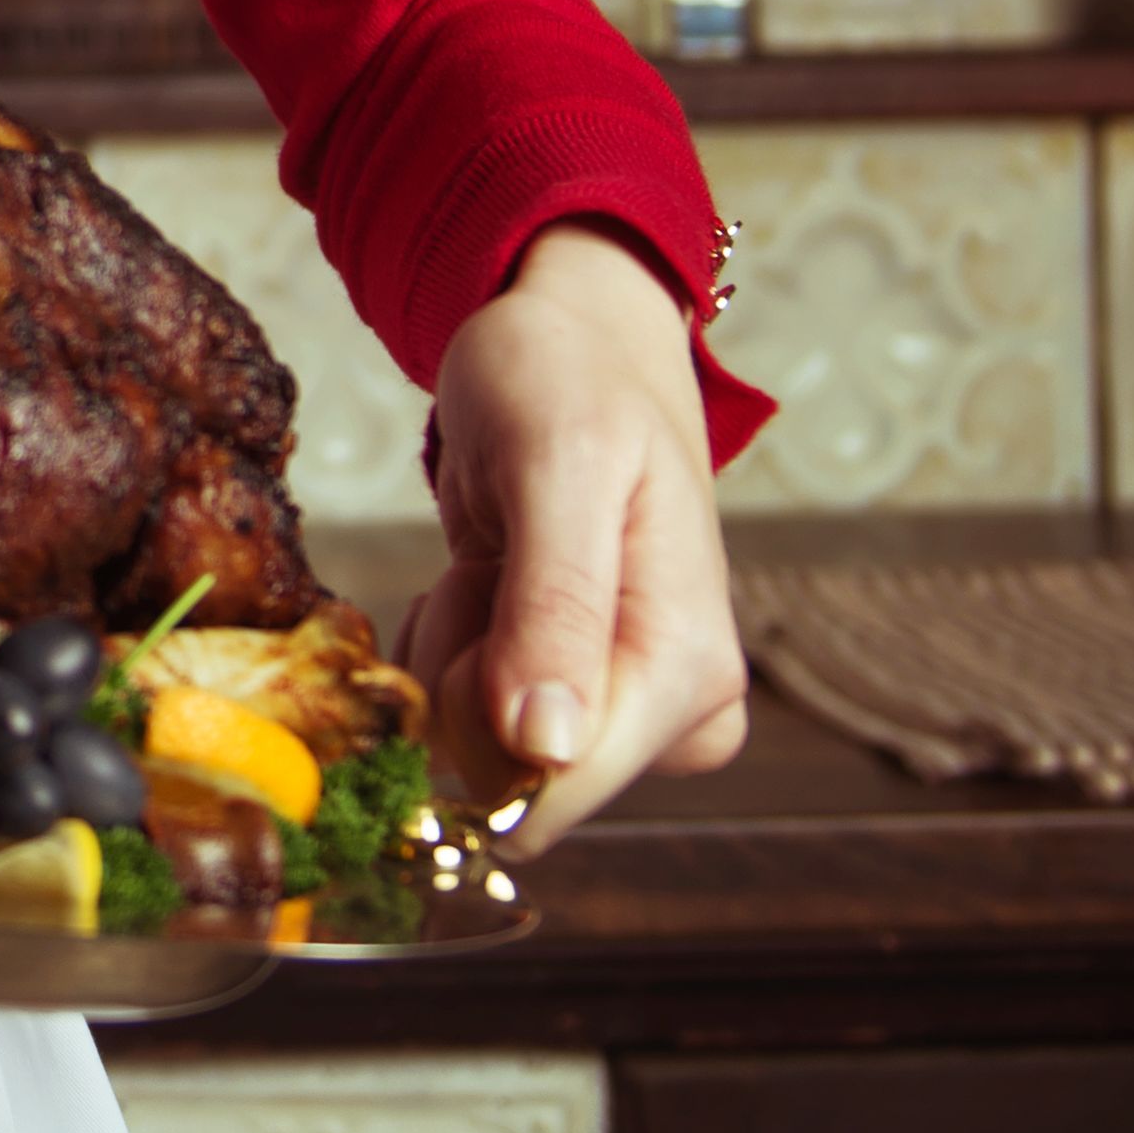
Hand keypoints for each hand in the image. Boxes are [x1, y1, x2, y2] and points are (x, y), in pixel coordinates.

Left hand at [400, 219, 749, 852]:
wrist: (575, 345)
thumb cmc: (569, 380)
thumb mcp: (556, 461)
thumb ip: (556, 602)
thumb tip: (550, 748)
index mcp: (688, 668)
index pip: (561, 787)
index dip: (476, 726)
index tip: (474, 609)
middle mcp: (672, 712)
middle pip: (510, 779)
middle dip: (461, 673)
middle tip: (493, 560)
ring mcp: (624, 710)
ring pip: (476, 751)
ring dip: (450, 651)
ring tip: (495, 555)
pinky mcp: (573, 701)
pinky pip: (464, 723)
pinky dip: (445, 648)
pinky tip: (483, 576)